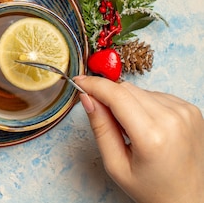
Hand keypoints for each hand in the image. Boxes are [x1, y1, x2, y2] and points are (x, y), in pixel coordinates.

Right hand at [75, 75, 203, 202]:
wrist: (190, 198)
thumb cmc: (153, 188)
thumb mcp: (116, 165)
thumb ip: (100, 128)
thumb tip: (87, 98)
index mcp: (152, 136)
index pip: (116, 95)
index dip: (94, 85)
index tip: (79, 82)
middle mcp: (173, 119)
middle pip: (127, 90)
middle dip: (110, 97)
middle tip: (107, 121)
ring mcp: (186, 112)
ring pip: (141, 91)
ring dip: (128, 103)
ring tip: (133, 131)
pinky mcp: (192, 109)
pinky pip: (156, 96)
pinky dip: (145, 106)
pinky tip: (149, 127)